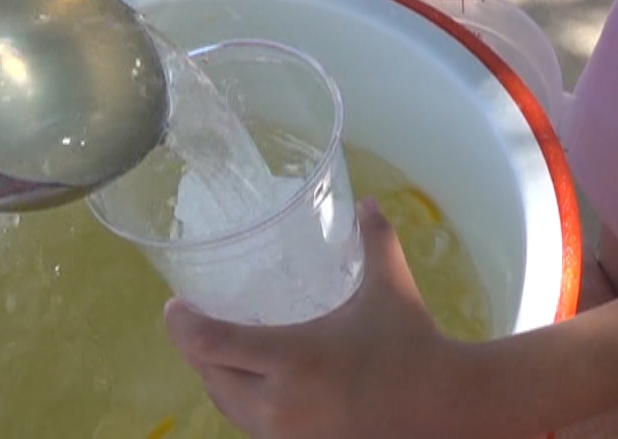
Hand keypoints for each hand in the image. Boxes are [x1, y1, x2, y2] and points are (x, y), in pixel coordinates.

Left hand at [164, 199, 468, 437]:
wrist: (441, 409)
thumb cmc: (413, 347)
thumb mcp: (390, 288)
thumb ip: (376, 240)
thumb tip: (366, 202)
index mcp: (292, 359)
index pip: (210, 344)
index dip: (182, 325)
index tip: (175, 306)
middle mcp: (277, 402)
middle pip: (209, 376)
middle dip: (195, 350)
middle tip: (194, 323)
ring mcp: (285, 433)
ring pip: (226, 405)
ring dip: (216, 378)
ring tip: (218, 352)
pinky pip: (250, 425)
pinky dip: (241, 402)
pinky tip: (254, 386)